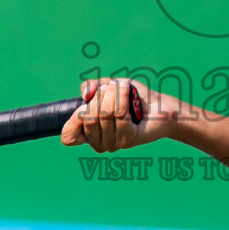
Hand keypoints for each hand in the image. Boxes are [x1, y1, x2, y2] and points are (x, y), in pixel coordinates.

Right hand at [60, 78, 179, 151]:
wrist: (160, 105)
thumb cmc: (133, 97)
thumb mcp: (107, 86)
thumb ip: (91, 86)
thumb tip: (86, 95)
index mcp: (90, 134)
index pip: (68, 138)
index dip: (73, 119)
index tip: (85, 106)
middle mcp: (100, 143)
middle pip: (87, 118)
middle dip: (99, 96)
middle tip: (110, 91)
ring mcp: (114, 143)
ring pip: (104, 114)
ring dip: (113, 93)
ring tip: (122, 89)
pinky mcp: (129, 139)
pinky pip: (119, 114)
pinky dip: (122, 96)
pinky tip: (128, 91)